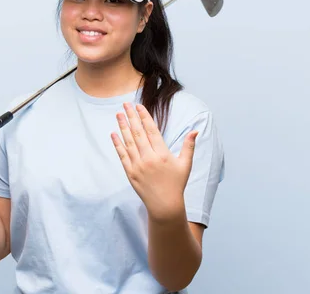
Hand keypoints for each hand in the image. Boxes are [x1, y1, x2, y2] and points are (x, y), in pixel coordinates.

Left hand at [111, 102, 197, 222]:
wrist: (164, 205)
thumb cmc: (176, 183)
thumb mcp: (185, 164)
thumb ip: (189, 146)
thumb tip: (195, 130)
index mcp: (162, 154)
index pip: (151, 130)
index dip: (144, 116)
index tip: (138, 106)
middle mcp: (149, 158)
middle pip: (138, 133)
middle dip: (131, 117)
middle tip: (125, 104)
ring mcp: (138, 166)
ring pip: (128, 142)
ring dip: (122, 127)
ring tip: (118, 114)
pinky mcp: (130, 173)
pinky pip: (122, 155)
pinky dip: (117, 144)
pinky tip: (114, 134)